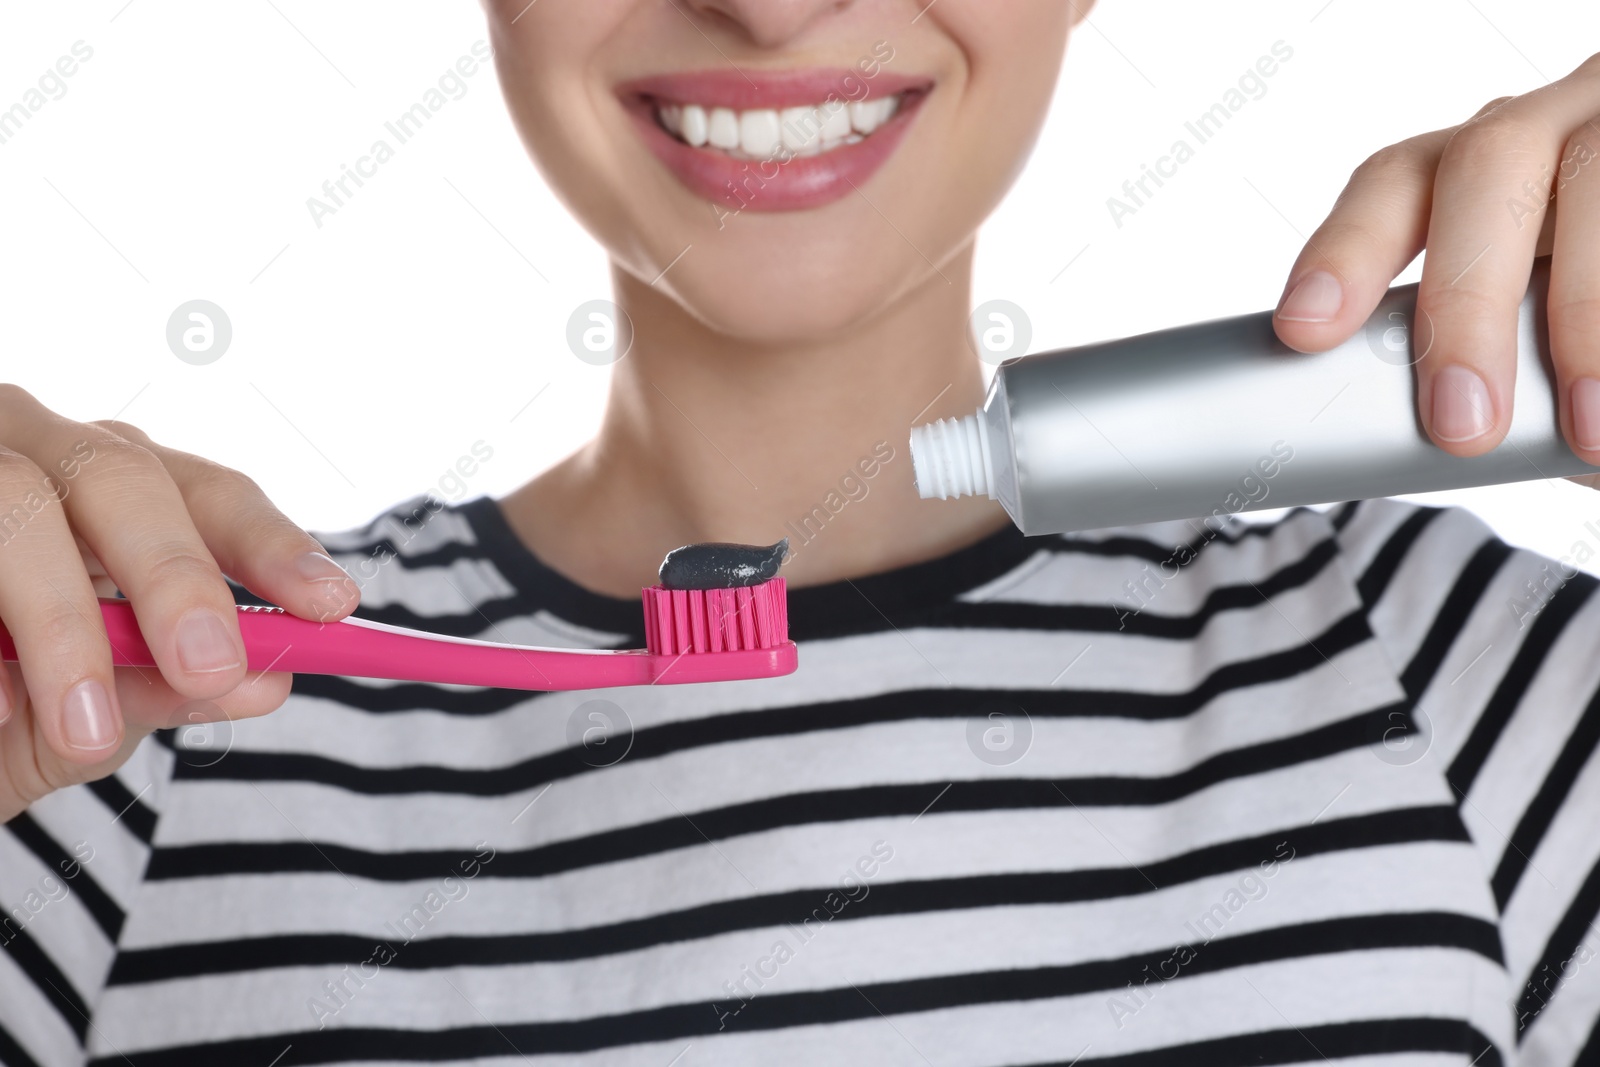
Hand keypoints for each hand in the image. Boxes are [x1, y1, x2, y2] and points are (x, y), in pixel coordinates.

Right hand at [0, 384, 360, 821]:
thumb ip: (153, 691)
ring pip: (18, 501)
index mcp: (104, 489)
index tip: (333, 605)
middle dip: (174, 576)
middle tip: (210, 670)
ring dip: (61, 618)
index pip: (208, 493)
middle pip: (120, 477)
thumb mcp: (67, 716)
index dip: (270, 544)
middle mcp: (32, 448)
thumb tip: (266, 681)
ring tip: (75, 728)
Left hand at [1270, 52, 1599, 484]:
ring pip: (1593, 180)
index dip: (1346, 250)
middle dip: (1466, 300)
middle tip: (1463, 426)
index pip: (1393, 181)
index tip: (1305, 329)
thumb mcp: (1526, 320)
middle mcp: (1545, 124)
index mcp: (1471, 166)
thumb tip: (1428, 439)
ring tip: (1587, 431)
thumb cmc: (1582, 307)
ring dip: (1583, 316)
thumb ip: (1470, 357)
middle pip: (1486, 164)